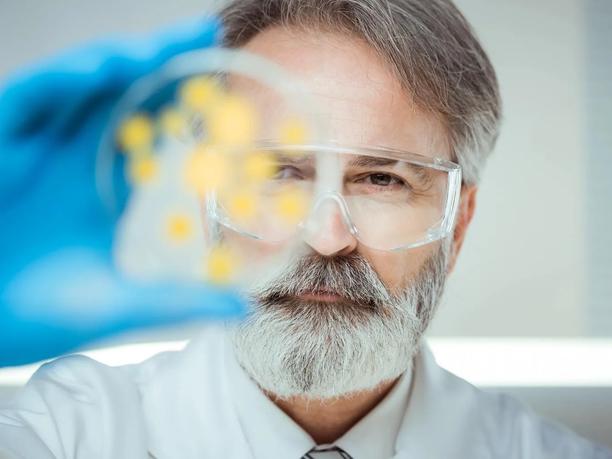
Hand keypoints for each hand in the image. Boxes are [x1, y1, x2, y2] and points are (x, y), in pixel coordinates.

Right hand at [0, 17, 244, 366]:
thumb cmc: (35, 312)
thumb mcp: (119, 304)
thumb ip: (179, 302)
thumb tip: (241, 309)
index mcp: (103, 186)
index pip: (151, 131)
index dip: (188, 104)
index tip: (230, 83)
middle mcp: (71, 158)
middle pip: (122, 96)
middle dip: (163, 62)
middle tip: (207, 35)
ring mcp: (32, 149)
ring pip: (77, 89)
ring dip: (121, 63)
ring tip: (169, 44)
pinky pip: (22, 103)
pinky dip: (56, 85)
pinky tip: (97, 72)